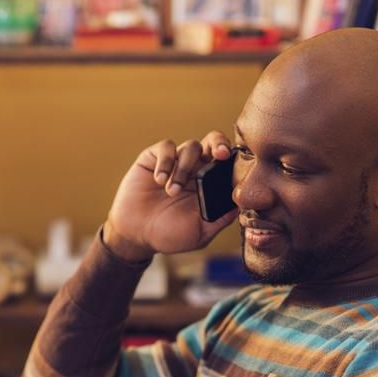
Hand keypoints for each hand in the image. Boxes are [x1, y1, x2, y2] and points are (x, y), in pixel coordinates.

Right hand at [104, 133, 239, 261]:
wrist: (135, 234)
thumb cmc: (168, 234)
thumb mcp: (199, 233)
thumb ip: (220, 219)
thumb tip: (242, 206)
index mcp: (210, 184)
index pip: (227, 162)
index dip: (234, 159)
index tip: (234, 166)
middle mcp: (195, 169)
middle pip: (214, 142)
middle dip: (220, 144)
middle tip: (220, 155)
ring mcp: (175, 162)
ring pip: (191, 146)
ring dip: (184, 168)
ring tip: (172, 191)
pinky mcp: (154, 158)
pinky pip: (166, 148)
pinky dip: (165, 162)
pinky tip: (159, 180)